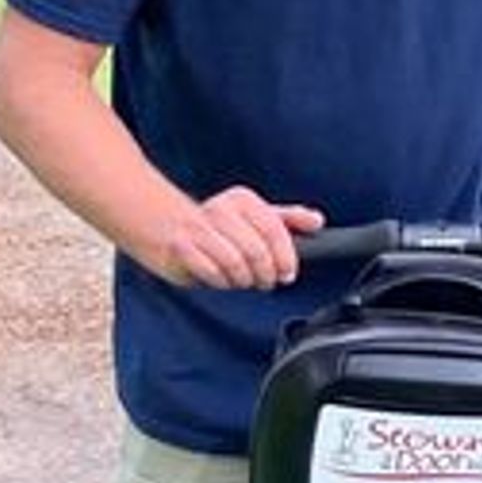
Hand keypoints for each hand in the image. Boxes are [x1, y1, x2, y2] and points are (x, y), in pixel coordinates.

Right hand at [137, 186, 317, 290]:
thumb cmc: (216, 227)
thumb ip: (287, 219)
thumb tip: (316, 221)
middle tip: (264, 281)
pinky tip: (220, 278)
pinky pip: (211, 273)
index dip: (285, 257)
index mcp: (243, 200)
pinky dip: (220, 281)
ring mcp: (198, 227)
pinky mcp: (180, 246)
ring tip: (241, 279)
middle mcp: (220, 209)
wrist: (165, 226)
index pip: (274, 230)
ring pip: (235, 264)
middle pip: (256, 251)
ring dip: (242, 279)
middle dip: (265, 274)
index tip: (287, 273)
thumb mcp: (255, 217)